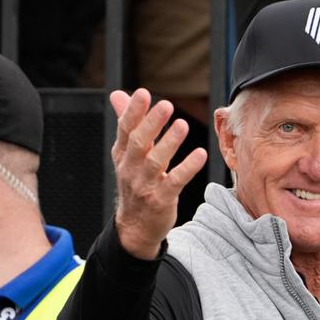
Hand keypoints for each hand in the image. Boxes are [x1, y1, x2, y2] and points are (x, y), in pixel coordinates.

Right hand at [110, 88, 206, 258]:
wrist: (135, 226)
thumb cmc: (136, 183)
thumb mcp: (127, 155)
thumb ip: (128, 124)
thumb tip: (118, 94)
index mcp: (122, 155)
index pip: (125, 130)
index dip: (133, 112)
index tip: (143, 93)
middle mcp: (131, 169)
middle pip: (139, 143)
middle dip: (152, 123)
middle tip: (166, 105)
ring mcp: (145, 186)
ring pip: (156, 162)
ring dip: (170, 143)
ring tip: (183, 125)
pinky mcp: (161, 200)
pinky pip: (175, 182)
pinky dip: (187, 168)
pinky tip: (200, 154)